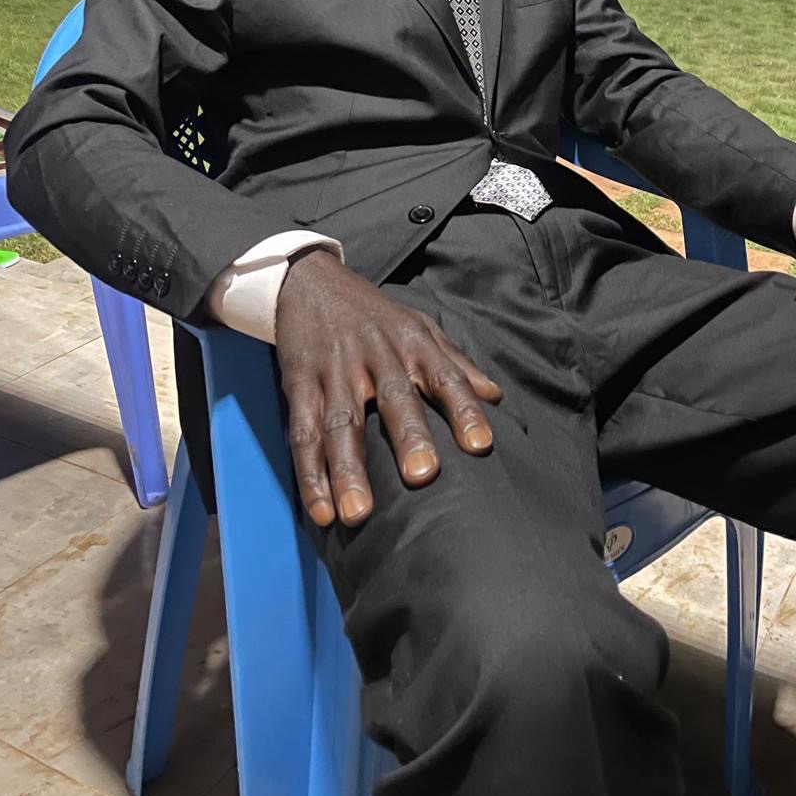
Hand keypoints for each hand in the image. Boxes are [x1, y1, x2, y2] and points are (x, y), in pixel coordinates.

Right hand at [275, 249, 501, 528]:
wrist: (308, 280)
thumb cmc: (373, 314)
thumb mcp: (418, 325)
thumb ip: (456, 362)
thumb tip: (496, 397)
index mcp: (412, 341)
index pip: (444, 376)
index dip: (463, 410)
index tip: (480, 446)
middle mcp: (375, 353)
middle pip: (392, 397)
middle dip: (407, 436)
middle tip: (421, 477)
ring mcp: (334, 368)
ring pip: (340, 422)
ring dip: (347, 470)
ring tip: (357, 514)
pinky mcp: (299, 382)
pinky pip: (302, 431)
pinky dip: (309, 474)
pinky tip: (321, 508)